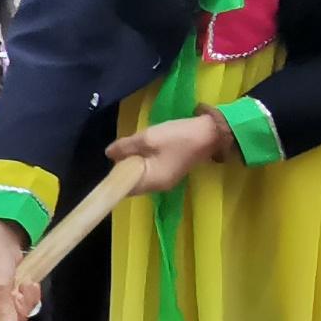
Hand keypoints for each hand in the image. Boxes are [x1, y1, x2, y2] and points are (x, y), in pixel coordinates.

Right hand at [0, 221, 40, 320]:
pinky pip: (20, 306)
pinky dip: (27, 297)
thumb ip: (4, 311)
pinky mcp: (6, 296)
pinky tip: (27, 284)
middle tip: (20, 295)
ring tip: (26, 285)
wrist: (3, 236)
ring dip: (26, 302)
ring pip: (15, 317)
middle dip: (18, 312)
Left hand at [107, 110, 232, 192]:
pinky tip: (144, 146)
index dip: (114, 175)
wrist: (211, 133)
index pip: (125, 187)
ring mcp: (166, 179)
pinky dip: (144, 160)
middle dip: (124, 166)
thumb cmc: (178, 137)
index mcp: (152, 182)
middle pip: (132, 181)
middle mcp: (158, 186)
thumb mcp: (148, 138)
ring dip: (134, 161)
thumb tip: (109, 154)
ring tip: (132, 145)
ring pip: (141, 174)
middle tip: (121, 147)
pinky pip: (150, 169)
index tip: (111, 160)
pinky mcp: (170, 170)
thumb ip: (126, 147)